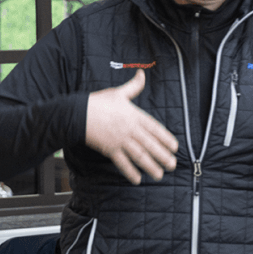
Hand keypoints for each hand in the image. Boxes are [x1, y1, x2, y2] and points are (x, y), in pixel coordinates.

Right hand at [85, 69, 177, 184]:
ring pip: (138, 155)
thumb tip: (142, 73)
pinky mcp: (109, 149)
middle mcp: (130, 129)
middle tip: (172, 165)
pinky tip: (137, 179)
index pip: (154, 128)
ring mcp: (120, 140)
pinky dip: (129, 171)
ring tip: (160, 175)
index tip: (175, 147)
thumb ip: (133, 86)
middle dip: (162, 156)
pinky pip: (122, 162)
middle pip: (149, 144)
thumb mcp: (118, 92)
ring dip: (150, 166)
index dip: (166, 138)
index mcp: (134, 115)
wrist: (77, 113)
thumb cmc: (98, 102)